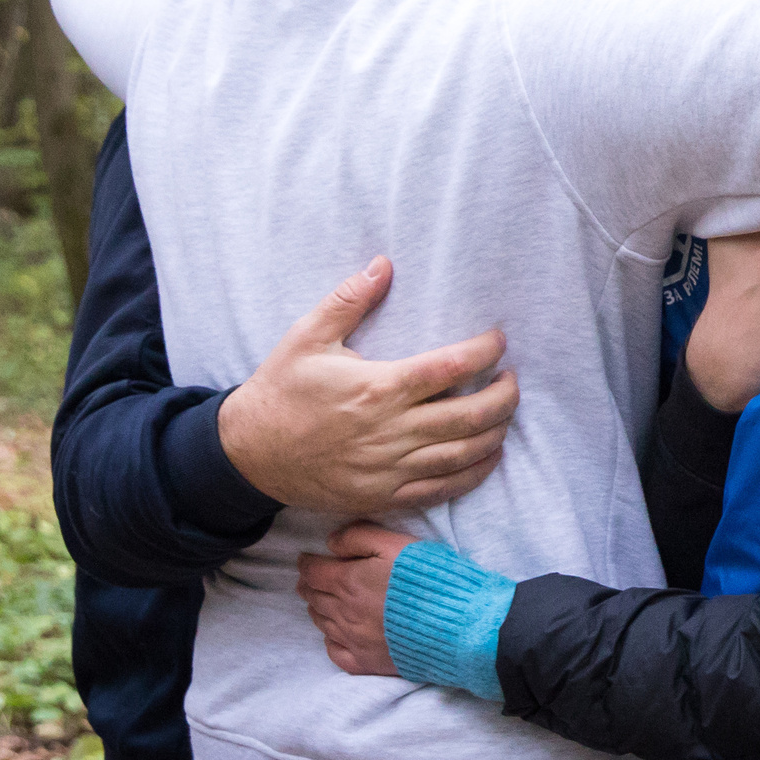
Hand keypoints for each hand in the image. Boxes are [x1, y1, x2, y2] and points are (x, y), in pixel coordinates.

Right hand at [216, 258, 517, 512]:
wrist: (247, 454)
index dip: (485, 351)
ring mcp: (388, 468)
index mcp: (377, 388)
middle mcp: (389, 431)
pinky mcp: (383, 495)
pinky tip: (490, 455)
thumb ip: (349, 300)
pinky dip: (474, 472)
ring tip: (506, 412)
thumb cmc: (280, 390)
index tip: (498, 340)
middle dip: (504, 396)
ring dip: (496, 432)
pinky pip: (442, 489)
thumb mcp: (307, 337)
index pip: (450, 367)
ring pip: (462, 454)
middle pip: (469, 415)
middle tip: (512, 379)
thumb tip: (383, 263)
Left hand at [297, 521, 414, 675]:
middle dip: (309, 585)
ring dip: (317, 609)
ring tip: (318, 601)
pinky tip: (335, 634)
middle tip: (309, 579)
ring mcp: (353, 640)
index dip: (306, 564)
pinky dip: (330, 640)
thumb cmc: (428, 579)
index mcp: (348, 581)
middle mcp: (344, 612)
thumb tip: (330, 542)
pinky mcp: (366, 662)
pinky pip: (336, 652)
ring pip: (322, 622)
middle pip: (314, 597)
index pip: (313, 572)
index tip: (305, 559)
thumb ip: (360, 537)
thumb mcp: (396, 543)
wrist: (453, 624)